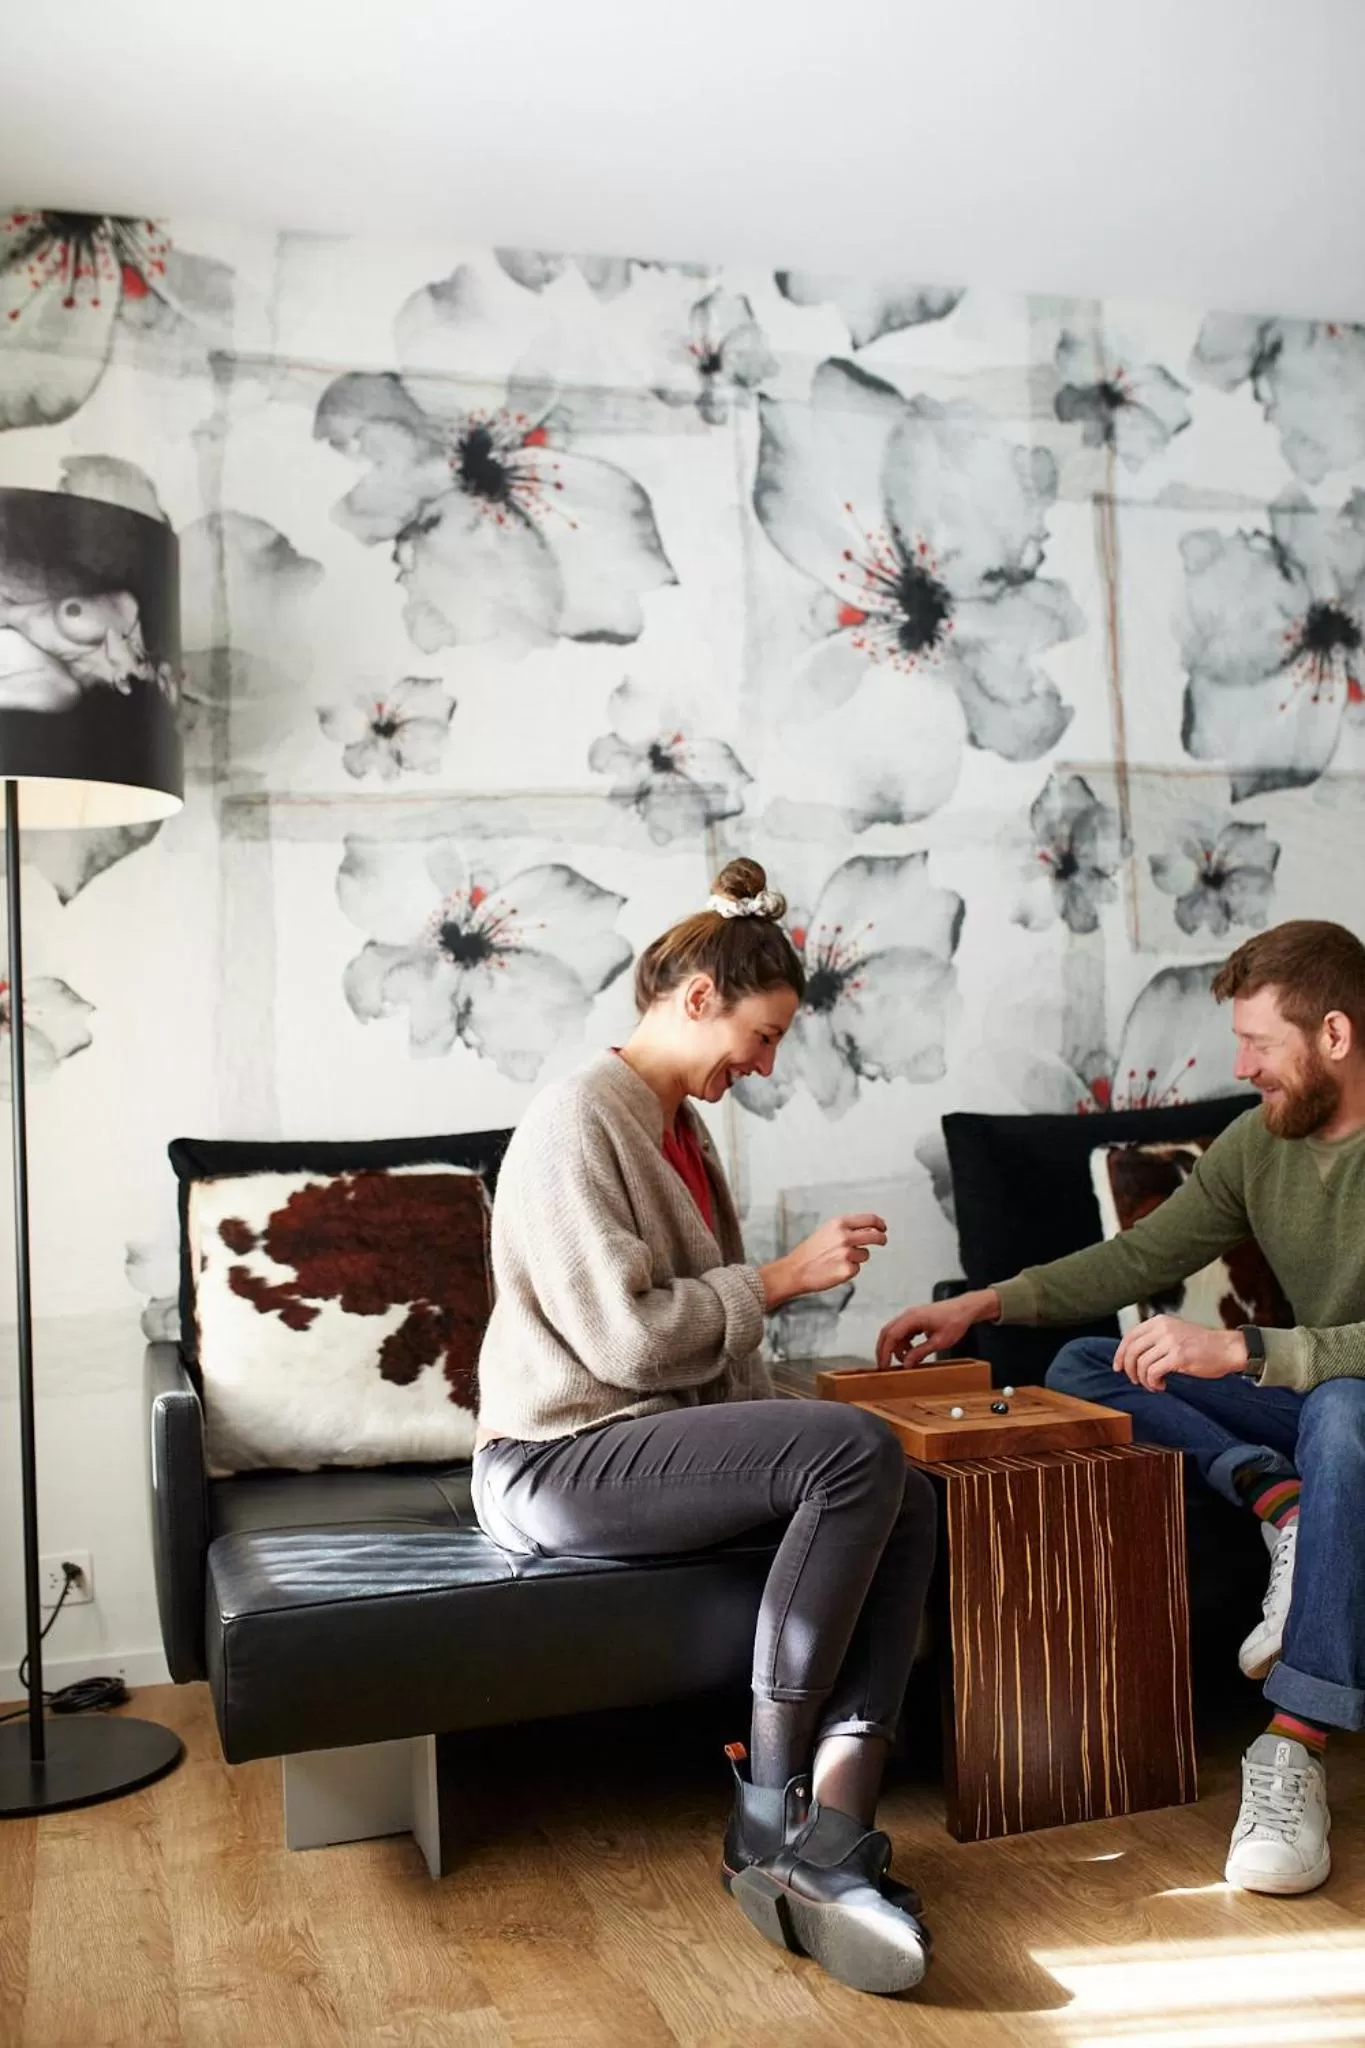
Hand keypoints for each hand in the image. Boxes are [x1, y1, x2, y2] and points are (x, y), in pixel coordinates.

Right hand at [760, 1214, 886, 1308]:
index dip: (879, 1223)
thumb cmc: (810, 1251)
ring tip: (839, 1260)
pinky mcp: (847, 1270)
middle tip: (882, 1241)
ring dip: (858, 1258)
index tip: (883, 1227)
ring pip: (865, 1254)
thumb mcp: (827, 1231)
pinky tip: (835, 1269)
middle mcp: (844, 1236)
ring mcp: (847, 1253)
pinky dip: (849, 1270)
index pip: (869, 1219)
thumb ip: (847, 1228)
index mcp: (839, 1223)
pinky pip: (857, 1269)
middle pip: (875, 1235)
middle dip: (881, 1238)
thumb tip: (869, 1228)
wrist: (795, 1270)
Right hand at [875, 1288, 999, 1370]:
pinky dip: (903, 1343)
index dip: (885, 1352)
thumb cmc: (955, 1321)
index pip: (891, 1335)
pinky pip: (903, 1332)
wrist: (965, 1309)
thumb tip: (906, 1364)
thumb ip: (920, 1352)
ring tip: (905, 1361)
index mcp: (912, 1318)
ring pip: (894, 1333)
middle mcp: (908, 1315)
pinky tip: (911, 1352)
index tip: (883, 1366)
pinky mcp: (915, 1319)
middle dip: (884, 1350)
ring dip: (896, 1347)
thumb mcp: (939, 1341)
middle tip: (884, 1366)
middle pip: (887, 1332)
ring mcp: (911, 1316)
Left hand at [1113, 1315, 1247, 1390]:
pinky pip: (1153, 1372)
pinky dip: (1153, 1382)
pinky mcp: (1178, 1357)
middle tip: (1135, 1380)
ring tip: (1152, 1385)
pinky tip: (1161, 1385)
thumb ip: (1155, 1338)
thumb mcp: (1175, 1333)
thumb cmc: (1202, 1345)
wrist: (1227, 1348)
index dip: (1120, 1353)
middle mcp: (1163, 1328)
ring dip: (1143, 1379)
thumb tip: (1132, 1356)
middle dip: (1129, 1369)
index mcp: (1159, 1321)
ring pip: (1141, 1363)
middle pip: (1131, 1350)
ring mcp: (1170, 1342)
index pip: (1129, 1336)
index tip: (1118, 1367)